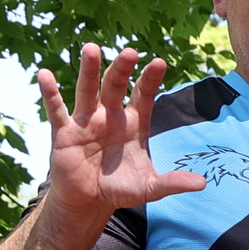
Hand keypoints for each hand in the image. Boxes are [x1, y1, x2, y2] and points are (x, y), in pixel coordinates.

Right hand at [37, 45, 195, 222]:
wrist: (90, 201)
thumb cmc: (121, 188)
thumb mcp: (149, 187)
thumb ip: (173, 182)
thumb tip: (203, 184)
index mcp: (133, 123)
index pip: (143, 96)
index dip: (150, 80)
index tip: (160, 62)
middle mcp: (110, 116)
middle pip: (115, 87)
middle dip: (122, 69)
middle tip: (130, 52)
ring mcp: (86, 121)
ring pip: (88, 91)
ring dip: (89, 70)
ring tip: (91, 48)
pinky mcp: (64, 133)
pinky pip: (56, 110)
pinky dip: (50, 94)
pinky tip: (45, 74)